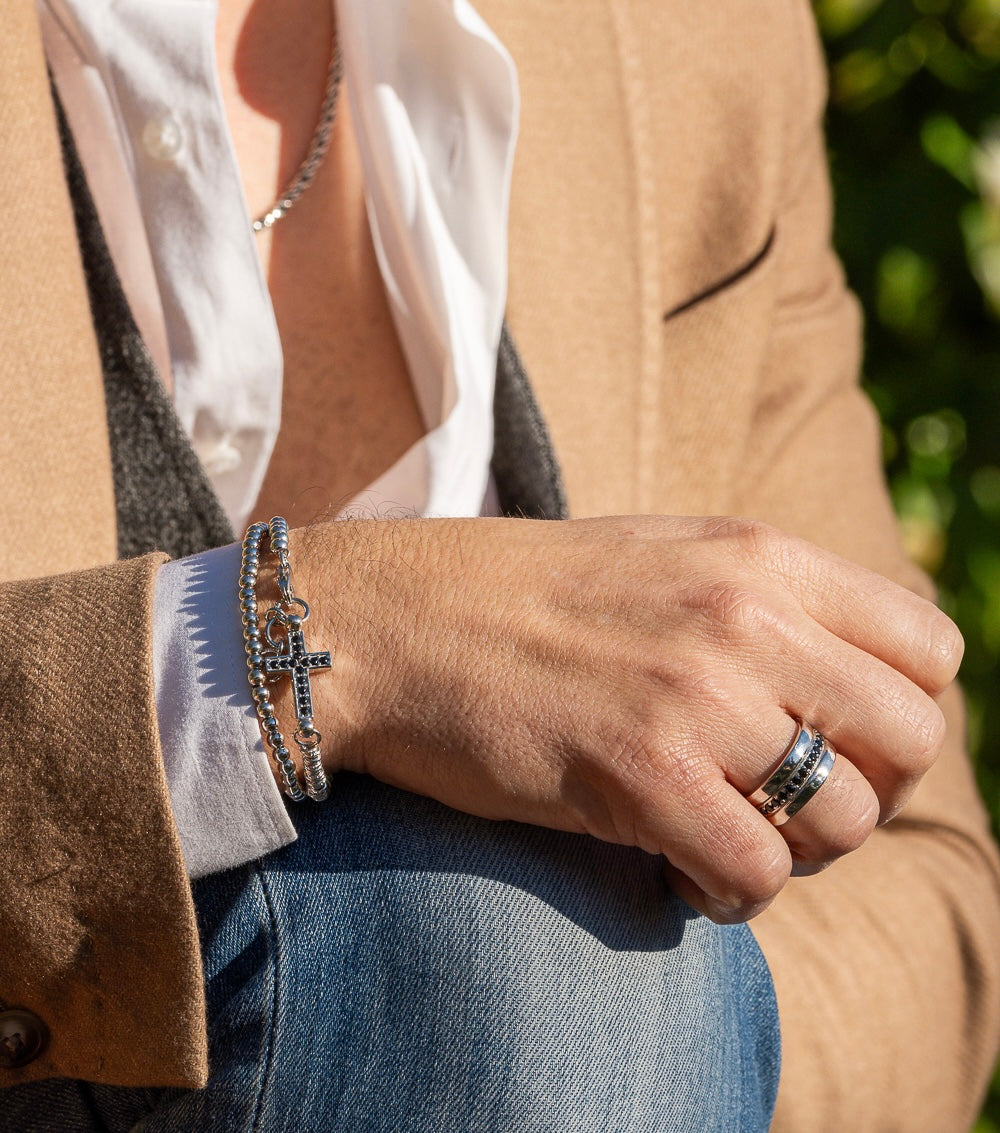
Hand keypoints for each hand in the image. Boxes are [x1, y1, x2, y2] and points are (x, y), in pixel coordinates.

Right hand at [283, 515, 961, 922]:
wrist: (390, 618)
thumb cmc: (521, 596)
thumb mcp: (665, 557)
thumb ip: (763, 603)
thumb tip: (842, 680)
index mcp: (760, 556)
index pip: (930, 648)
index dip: (899, 712)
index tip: (832, 738)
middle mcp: (746, 618)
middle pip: (912, 740)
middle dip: (866, 790)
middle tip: (786, 800)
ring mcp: (695, 695)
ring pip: (848, 819)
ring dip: (798, 849)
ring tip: (726, 833)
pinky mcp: (638, 773)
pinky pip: (758, 872)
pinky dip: (733, 894)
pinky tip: (681, 871)